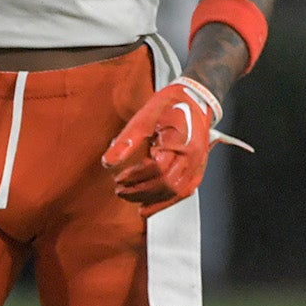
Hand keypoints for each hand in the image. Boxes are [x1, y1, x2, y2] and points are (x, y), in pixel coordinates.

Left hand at [101, 77, 250, 214]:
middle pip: (166, 184)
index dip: (135, 176)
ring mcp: (198, 165)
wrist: (195, 98)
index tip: (118, 177)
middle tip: (120, 191)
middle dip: (140, 191)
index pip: (156, 168)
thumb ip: (126, 142)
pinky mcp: (198, 169)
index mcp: (180, 142)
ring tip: (131, 198)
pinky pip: (184, 192)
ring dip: (151, 199)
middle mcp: (193, 158)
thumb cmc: (170, 105)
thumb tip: (108, 162)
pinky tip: (149, 207)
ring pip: (175, 192)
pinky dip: (165, 202)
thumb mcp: (143, 118)